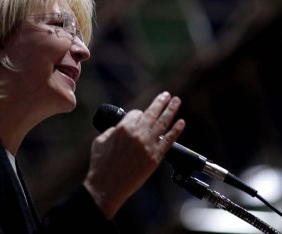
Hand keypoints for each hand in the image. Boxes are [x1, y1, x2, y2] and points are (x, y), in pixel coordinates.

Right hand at [83, 91, 185, 218]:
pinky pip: (168, 141)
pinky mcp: (155, 158)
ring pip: (162, 123)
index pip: (135, 113)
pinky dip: (176, 130)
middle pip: (152, 113)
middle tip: (166, 94)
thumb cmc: (100, 164)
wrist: (107, 186)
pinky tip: (181, 122)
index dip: (137, 114)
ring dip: (170, 110)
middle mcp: (138, 134)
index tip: (138, 116)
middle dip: (160, 102)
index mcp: (123, 127)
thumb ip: (113, 131)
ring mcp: (148, 145)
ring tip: (176, 100)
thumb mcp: (100, 140)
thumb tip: (121, 128)